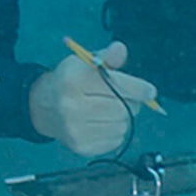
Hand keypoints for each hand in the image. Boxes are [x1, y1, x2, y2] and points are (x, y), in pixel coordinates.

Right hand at [29, 41, 161, 156]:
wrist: (45, 107)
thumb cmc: (72, 82)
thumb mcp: (85, 64)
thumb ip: (106, 58)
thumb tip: (120, 49)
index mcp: (73, 80)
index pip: (115, 84)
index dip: (138, 89)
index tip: (151, 92)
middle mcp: (71, 106)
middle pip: (123, 107)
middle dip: (132, 102)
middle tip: (125, 98)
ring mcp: (75, 129)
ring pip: (122, 125)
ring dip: (124, 117)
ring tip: (110, 109)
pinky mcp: (81, 147)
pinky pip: (116, 140)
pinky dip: (116, 131)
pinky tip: (103, 122)